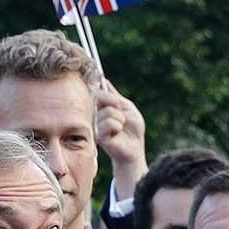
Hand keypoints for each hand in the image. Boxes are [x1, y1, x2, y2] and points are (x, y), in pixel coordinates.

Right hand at [94, 81, 147, 202]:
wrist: (134, 147)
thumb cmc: (132, 129)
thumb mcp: (127, 107)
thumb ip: (115, 96)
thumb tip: (104, 80)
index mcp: (101, 106)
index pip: (97, 90)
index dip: (104, 89)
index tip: (109, 90)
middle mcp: (94, 113)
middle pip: (101, 96)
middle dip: (116, 103)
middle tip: (122, 115)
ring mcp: (94, 123)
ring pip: (109, 111)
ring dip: (120, 119)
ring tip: (120, 127)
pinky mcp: (97, 134)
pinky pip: (110, 122)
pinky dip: (118, 126)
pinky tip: (116, 133)